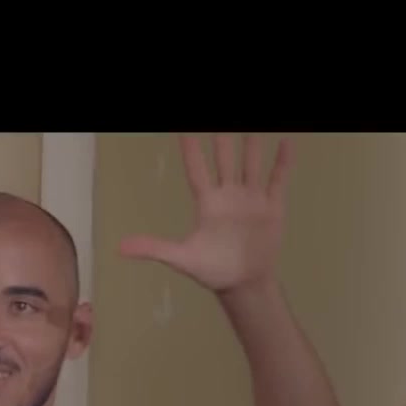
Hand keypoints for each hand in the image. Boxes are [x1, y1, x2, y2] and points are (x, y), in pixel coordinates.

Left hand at [119, 134, 292, 294]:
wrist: (244, 284)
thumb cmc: (212, 270)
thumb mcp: (182, 259)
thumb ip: (154, 249)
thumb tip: (120, 247)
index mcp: (207, 203)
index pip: (197, 170)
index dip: (191, 150)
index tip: (185, 131)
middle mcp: (228, 195)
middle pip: (224, 160)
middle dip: (222, 140)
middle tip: (220, 121)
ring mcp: (250, 199)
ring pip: (250, 165)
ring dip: (251, 146)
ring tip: (251, 127)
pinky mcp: (271, 207)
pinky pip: (277, 180)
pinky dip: (282, 162)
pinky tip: (285, 143)